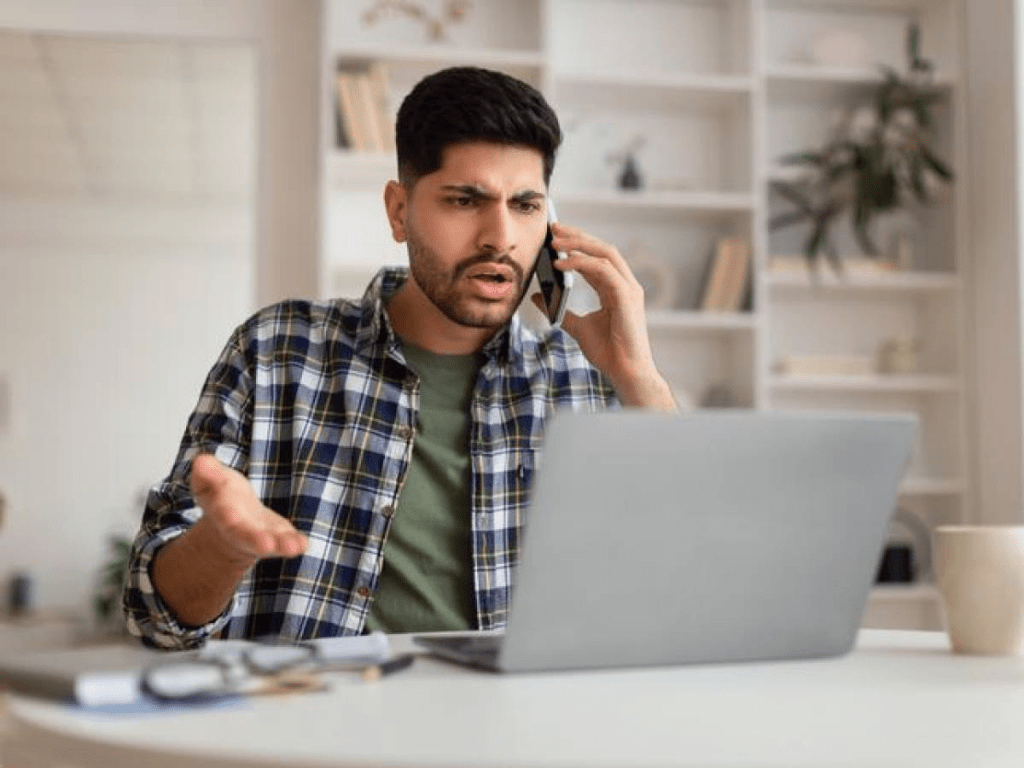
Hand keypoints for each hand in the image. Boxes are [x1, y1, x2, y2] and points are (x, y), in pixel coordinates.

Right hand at [189, 453, 306, 567]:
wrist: (235, 519)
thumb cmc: (224, 497)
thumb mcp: (212, 481)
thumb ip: (208, 472)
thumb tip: (200, 460)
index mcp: (222, 513)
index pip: (222, 514)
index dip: (225, 514)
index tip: (229, 516)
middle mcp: (241, 530)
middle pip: (247, 536)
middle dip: (256, 540)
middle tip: (266, 545)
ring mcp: (262, 535)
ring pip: (270, 543)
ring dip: (281, 545)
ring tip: (292, 546)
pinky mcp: (280, 536)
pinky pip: (289, 542)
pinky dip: (296, 544)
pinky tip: (303, 544)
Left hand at [532, 222, 675, 409]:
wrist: (625, 372)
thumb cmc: (608, 353)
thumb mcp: (577, 327)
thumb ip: (560, 310)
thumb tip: (538, 297)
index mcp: (617, 290)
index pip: (598, 258)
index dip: (578, 244)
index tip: (556, 236)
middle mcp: (625, 285)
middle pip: (603, 249)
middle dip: (578, 236)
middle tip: (553, 228)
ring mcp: (629, 289)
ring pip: (605, 253)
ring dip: (578, 244)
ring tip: (554, 242)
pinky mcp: (626, 296)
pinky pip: (603, 269)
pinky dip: (581, 263)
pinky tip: (561, 263)